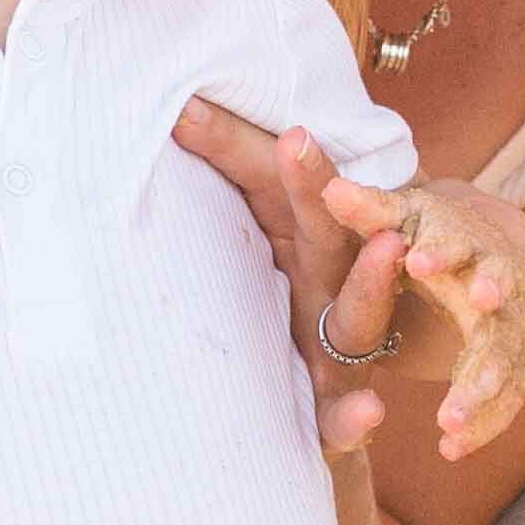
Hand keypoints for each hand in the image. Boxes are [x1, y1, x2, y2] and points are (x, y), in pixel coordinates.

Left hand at [175, 98, 408, 465]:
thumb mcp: (250, 246)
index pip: (263, 177)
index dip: (230, 143)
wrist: (316, 401)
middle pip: (321, 226)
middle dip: (313, 184)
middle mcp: (324, 278)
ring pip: (360, 310)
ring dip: (372, 282)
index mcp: (293, 234)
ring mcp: (339, 339)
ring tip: (387, 250)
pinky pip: (344, 415)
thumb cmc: (266, 306)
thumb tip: (137, 126)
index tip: (185, 108)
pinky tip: (369, 412)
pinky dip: (354, 417)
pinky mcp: (337, 404)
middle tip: (297, 139)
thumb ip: (213, 193)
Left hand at [327, 174, 524, 460]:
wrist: (504, 249)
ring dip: (482, 397)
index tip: (416, 260)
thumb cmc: (437, 232)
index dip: (440, 252)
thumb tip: (333, 188)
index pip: (457, 244)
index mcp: (466, 244)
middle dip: (485, 345)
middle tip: (467, 381)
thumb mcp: (405, 216)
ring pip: (505, 367)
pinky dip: (483, 425)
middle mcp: (498, 287)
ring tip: (448, 425)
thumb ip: (370, 211)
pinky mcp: (517, 365)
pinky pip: (506, 401)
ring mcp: (512, 330)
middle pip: (497, 317)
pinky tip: (450, 450)